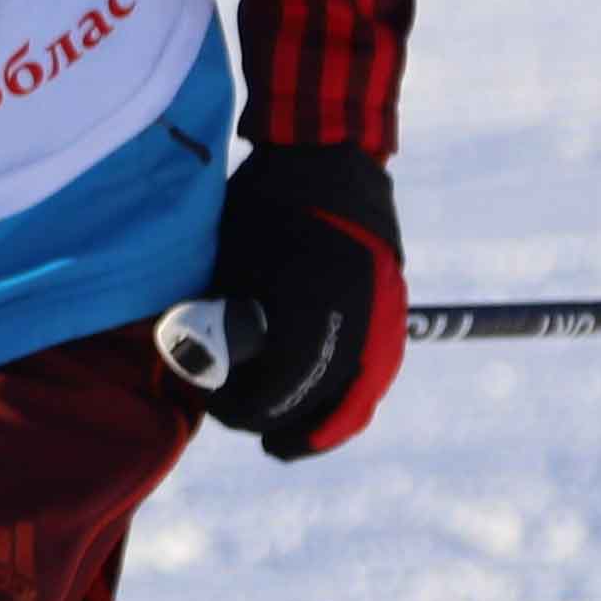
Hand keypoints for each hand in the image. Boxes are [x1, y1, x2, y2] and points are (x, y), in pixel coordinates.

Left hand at [190, 149, 403, 459]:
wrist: (326, 158)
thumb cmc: (264, 205)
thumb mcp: (232, 263)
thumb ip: (223, 323)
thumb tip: (206, 374)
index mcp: (311, 302)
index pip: (281, 388)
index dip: (244, 410)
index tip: (218, 405)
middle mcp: (357, 314)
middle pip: (321, 401)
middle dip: (279, 422)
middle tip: (246, 423)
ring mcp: (384, 312)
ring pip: (359, 396)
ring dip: (323, 425)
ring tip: (289, 442)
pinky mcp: (394, 308)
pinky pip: (376, 372)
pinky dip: (350, 399)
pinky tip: (323, 413)